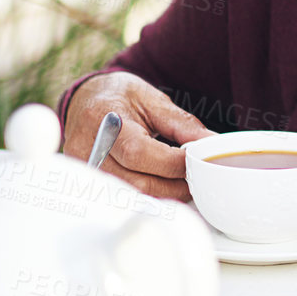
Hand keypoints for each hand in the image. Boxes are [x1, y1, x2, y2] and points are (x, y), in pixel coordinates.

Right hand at [59, 71, 213, 199]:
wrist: (86, 100)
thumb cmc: (121, 97)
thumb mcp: (153, 99)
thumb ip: (182, 124)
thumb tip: (211, 144)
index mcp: (105, 120)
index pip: (139, 153)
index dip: (173, 163)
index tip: (197, 162)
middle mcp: (88, 149)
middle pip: (137, 182)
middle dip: (174, 185)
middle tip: (196, 177)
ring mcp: (85, 170)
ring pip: (133, 196)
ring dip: (164, 194)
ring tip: (181, 181)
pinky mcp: (87, 184)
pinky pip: (124, 198)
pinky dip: (149, 196)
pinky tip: (163, 186)